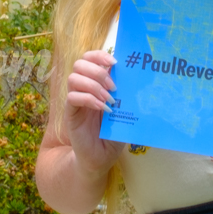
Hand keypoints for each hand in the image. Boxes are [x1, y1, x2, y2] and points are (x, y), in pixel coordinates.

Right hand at [63, 50, 121, 179]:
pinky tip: (103, 108)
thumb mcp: (123, 112)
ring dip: (94, 85)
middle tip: (114, 86)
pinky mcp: (70, 114)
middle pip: (79, 63)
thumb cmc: (113, 133)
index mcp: (95, 83)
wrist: (100, 158)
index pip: (89, 58)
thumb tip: (142, 79)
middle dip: (98, 70)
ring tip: (109, 99)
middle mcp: (83, 89)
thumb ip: (126, 96)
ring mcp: (75, 101)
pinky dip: (89, 99)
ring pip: (73, 78)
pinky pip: (72, 98)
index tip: (115, 63)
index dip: (99, 55)